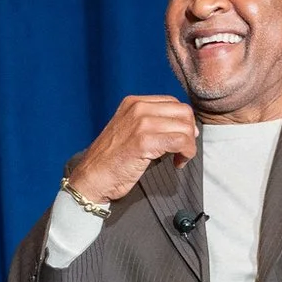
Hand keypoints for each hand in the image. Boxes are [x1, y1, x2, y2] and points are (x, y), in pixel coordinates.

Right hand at [63, 95, 199, 205]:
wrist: (91, 178)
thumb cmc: (111, 161)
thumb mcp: (129, 130)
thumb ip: (151, 123)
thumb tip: (182, 127)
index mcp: (134, 103)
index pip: (174, 103)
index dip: (183, 122)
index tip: (182, 139)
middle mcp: (138, 108)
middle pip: (183, 112)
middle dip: (190, 133)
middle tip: (184, 150)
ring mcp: (140, 123)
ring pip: (185, 127)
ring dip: (189, 146)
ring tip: (180, 158)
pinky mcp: (144, 141)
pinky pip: (180, 142)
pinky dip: (186, 154)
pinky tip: (178, 163)